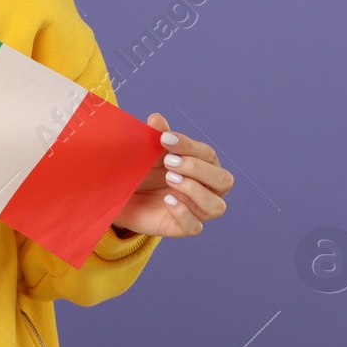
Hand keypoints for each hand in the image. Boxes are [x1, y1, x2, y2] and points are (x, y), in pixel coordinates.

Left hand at [113, 113, 230, 237]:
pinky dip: (183, 213)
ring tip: (170, 179)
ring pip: (216, 206)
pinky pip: (195, 227)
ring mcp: (197, 210)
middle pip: (224, 180)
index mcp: (204, 166)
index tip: (164, 139)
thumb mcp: (148, 151)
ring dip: (195, 191)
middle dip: (198, 169)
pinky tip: (167, 200)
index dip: (189, 146)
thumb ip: (156, 136)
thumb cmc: (143, 170)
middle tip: (169, 162)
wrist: (122, 196)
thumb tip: (156, 118)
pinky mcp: (182, 227)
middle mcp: (207, 189)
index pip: (208, 155)